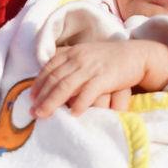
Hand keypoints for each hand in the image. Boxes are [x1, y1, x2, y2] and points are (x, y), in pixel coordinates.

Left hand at [31, 40, 167, 117]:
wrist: (136, 54)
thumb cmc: (111, 58)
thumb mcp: (87, 55)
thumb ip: (72, 63)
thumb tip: (55, 78)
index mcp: (73, 52)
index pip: (49, 67)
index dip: (38, 83)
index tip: (31, 97)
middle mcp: (79, 58)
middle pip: (54, 79)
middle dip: (41, 97)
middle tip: (33, 112)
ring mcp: (91, 67)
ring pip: (66, 86)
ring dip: (52, 102)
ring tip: (44, 115)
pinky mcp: (105, 77)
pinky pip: (88, 92)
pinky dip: (79, 103)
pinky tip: (73, 114)